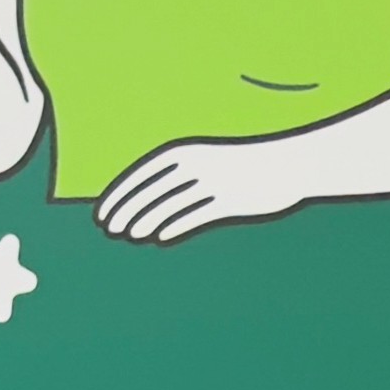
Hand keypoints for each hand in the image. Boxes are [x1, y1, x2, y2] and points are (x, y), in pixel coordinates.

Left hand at [89, 139, 306, 244]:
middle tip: (110, 229)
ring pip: (171, 205)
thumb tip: (147, 199)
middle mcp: (197, 165)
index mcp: (187, 151)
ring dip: (147, 221)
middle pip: (152, 191)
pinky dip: (176, 227)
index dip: (119, 194)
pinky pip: (196, 216)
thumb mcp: (208, 160)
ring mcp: (214, 182)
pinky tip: (161, 237)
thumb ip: (179, 175)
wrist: (288, 163)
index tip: (102, 212)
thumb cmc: (242, 163)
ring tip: (131, 235)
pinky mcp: (231, 200)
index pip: (142, 174)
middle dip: (127, 210)